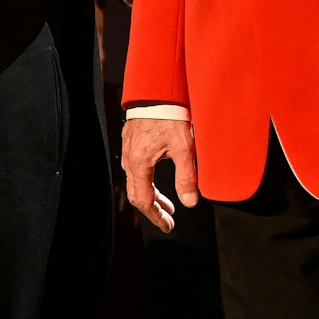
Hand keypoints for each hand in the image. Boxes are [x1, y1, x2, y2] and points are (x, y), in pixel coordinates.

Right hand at [122, 117, 199, 232]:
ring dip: (151, 196)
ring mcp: (128, 150)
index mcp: (140, 163)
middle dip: (153, 209)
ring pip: (135, 182)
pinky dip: (146, 182)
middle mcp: (130, 159)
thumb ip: (187, 176)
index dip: (156, 216)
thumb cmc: (170, 116)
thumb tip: (191, 202)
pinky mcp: (130, 142)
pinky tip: (158, 179)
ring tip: (167, 203)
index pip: (144, 200)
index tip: (168, 226)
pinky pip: (134, 170)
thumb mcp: (184, 147)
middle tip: (168, 219)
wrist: (156, 91)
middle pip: (136, 194)